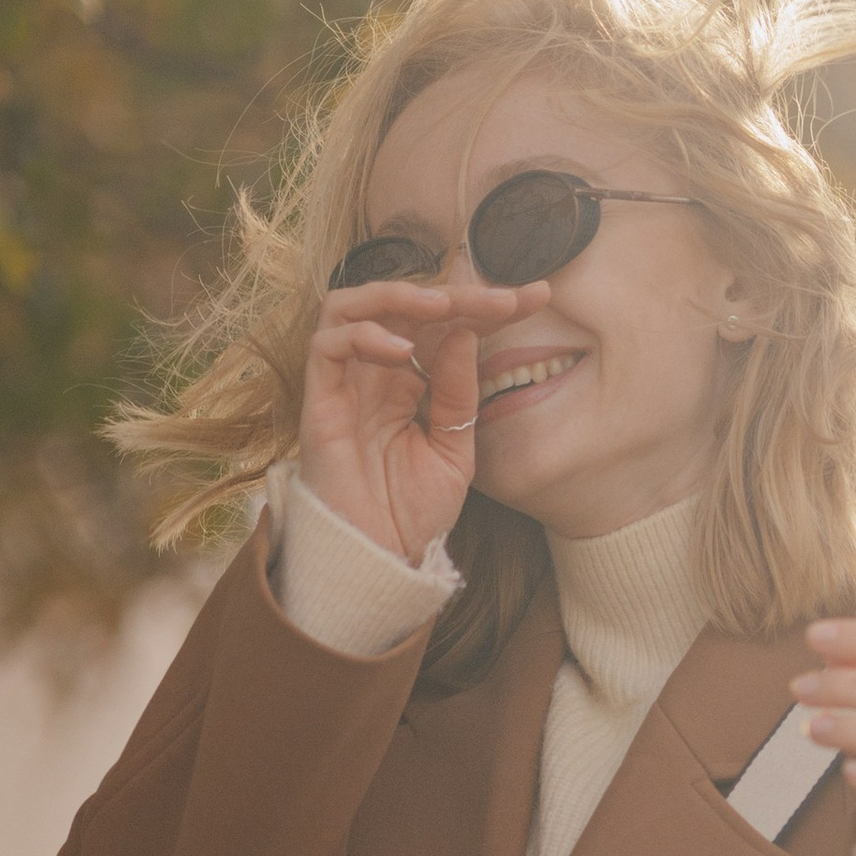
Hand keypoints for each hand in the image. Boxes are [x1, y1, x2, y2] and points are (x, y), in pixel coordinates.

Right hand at [296, 273, 546, 565]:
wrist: (379, 561)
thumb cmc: (410, 514)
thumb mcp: (454, 449)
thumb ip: (458, 394)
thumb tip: (465, 334)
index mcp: (407, 383)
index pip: (443, 327)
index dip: (485, 307)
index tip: (537, 297)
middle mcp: (373, 374)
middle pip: (403, 307)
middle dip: (456, 294)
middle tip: (503, 298)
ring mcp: (344, 385)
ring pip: (350, 306)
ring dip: (397, 296)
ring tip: (443, 307)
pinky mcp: (318, 403)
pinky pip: (327, 346)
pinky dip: (362, 335)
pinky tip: (401, 350)